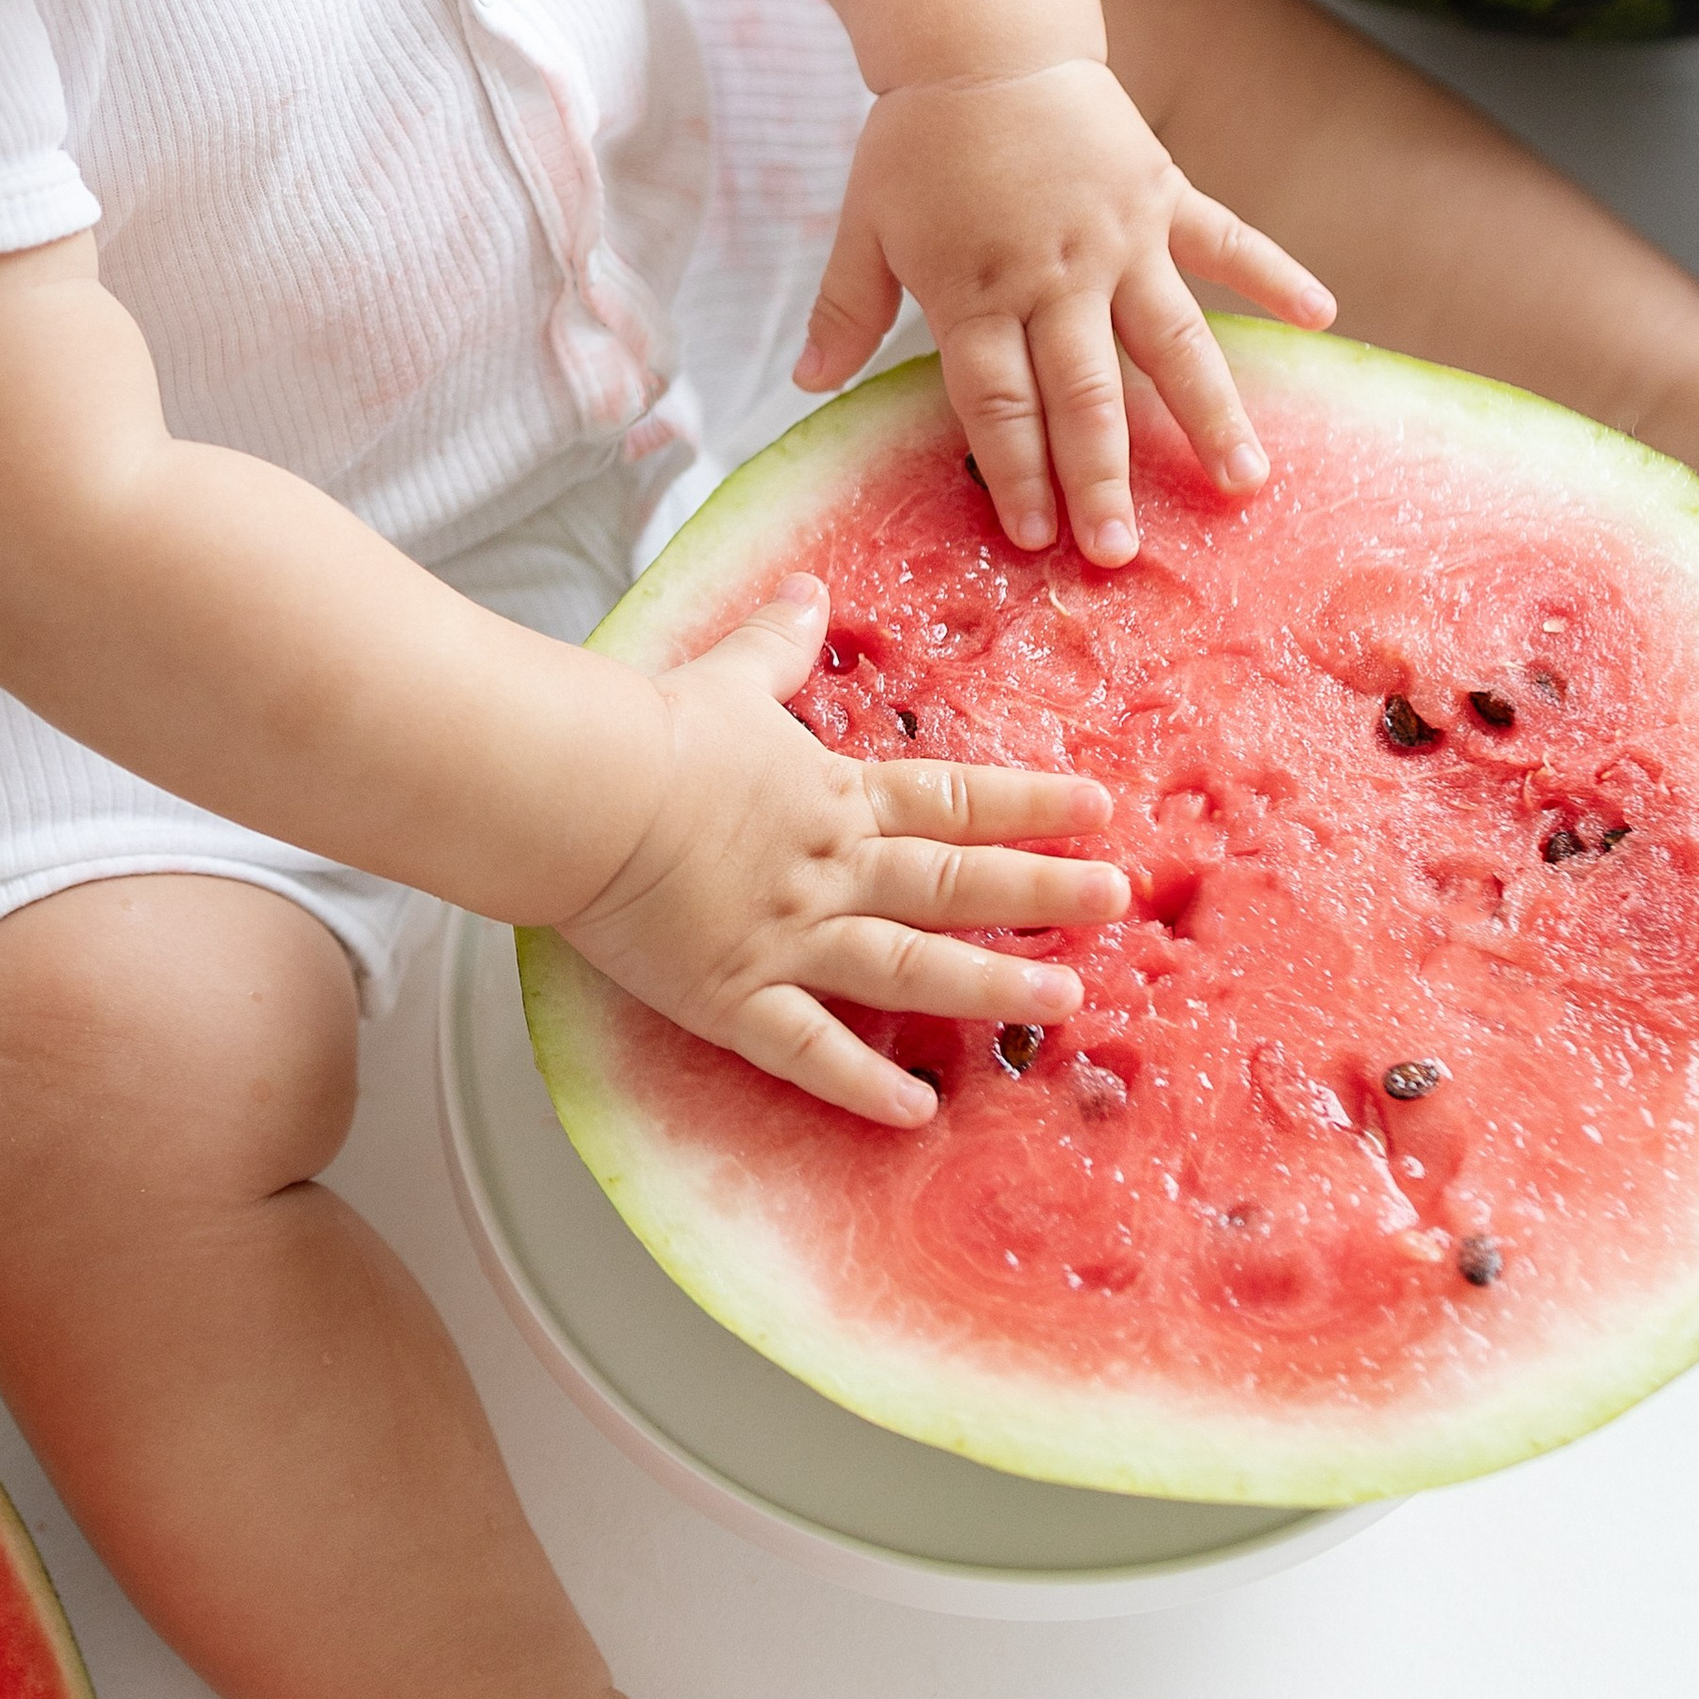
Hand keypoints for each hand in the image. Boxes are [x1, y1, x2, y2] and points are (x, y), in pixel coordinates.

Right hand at [558, 575, 1127, 1126]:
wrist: (579, 789)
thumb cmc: (646, 731)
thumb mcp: (725, 675)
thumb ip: (775, 643)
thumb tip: (806, 588)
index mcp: (833, 796)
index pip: (953, 800)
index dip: (1029, 805)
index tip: (1097, 810)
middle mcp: (831, 870)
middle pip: (957, 882)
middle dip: (1044, 891)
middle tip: (1118, 902)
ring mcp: (790, 937)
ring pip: (913, 966)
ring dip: (992, 985)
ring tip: (1065, 999)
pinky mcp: (735, 996)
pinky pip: (812, 1052)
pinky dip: (864, 1085)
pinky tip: (917, 1109)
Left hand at [792, 58, 1333, 564]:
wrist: (983, 36)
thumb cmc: (921, 138)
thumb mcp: (865, 223)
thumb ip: (844, 310)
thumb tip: (805, 386)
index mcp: (978, 290)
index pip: (999, 403)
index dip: (1017, 473)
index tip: (1036, 537)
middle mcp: (1056, 276)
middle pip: (1084, 394)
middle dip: (1103, 478)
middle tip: (1125, 551)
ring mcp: (1120, 239)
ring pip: (1171, 341)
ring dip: (1208, 414)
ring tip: (1244, 481)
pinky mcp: (1164, 197)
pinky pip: (1229, 240)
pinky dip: (1277, 274)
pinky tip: (1323, 317)